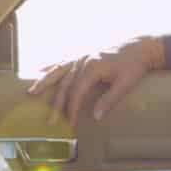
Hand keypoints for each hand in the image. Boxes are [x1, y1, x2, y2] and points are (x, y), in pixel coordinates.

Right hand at [26, 36, 164, 126]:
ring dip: (43, 81)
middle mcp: (82, 60)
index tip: (70, 124)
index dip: (71, 109)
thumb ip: (110, 100)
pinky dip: (50, 67)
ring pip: (57, 69)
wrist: (140, 46)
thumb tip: (96, 117)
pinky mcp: (83, 54)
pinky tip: (40, 70)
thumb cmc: (134, 65)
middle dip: (56, 103)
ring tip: (30, 92)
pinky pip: (62, 61)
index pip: (76, 92)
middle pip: (64, 84)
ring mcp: (81, 55)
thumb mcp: (125, 84)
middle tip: (50, 121)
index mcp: (92, 67)